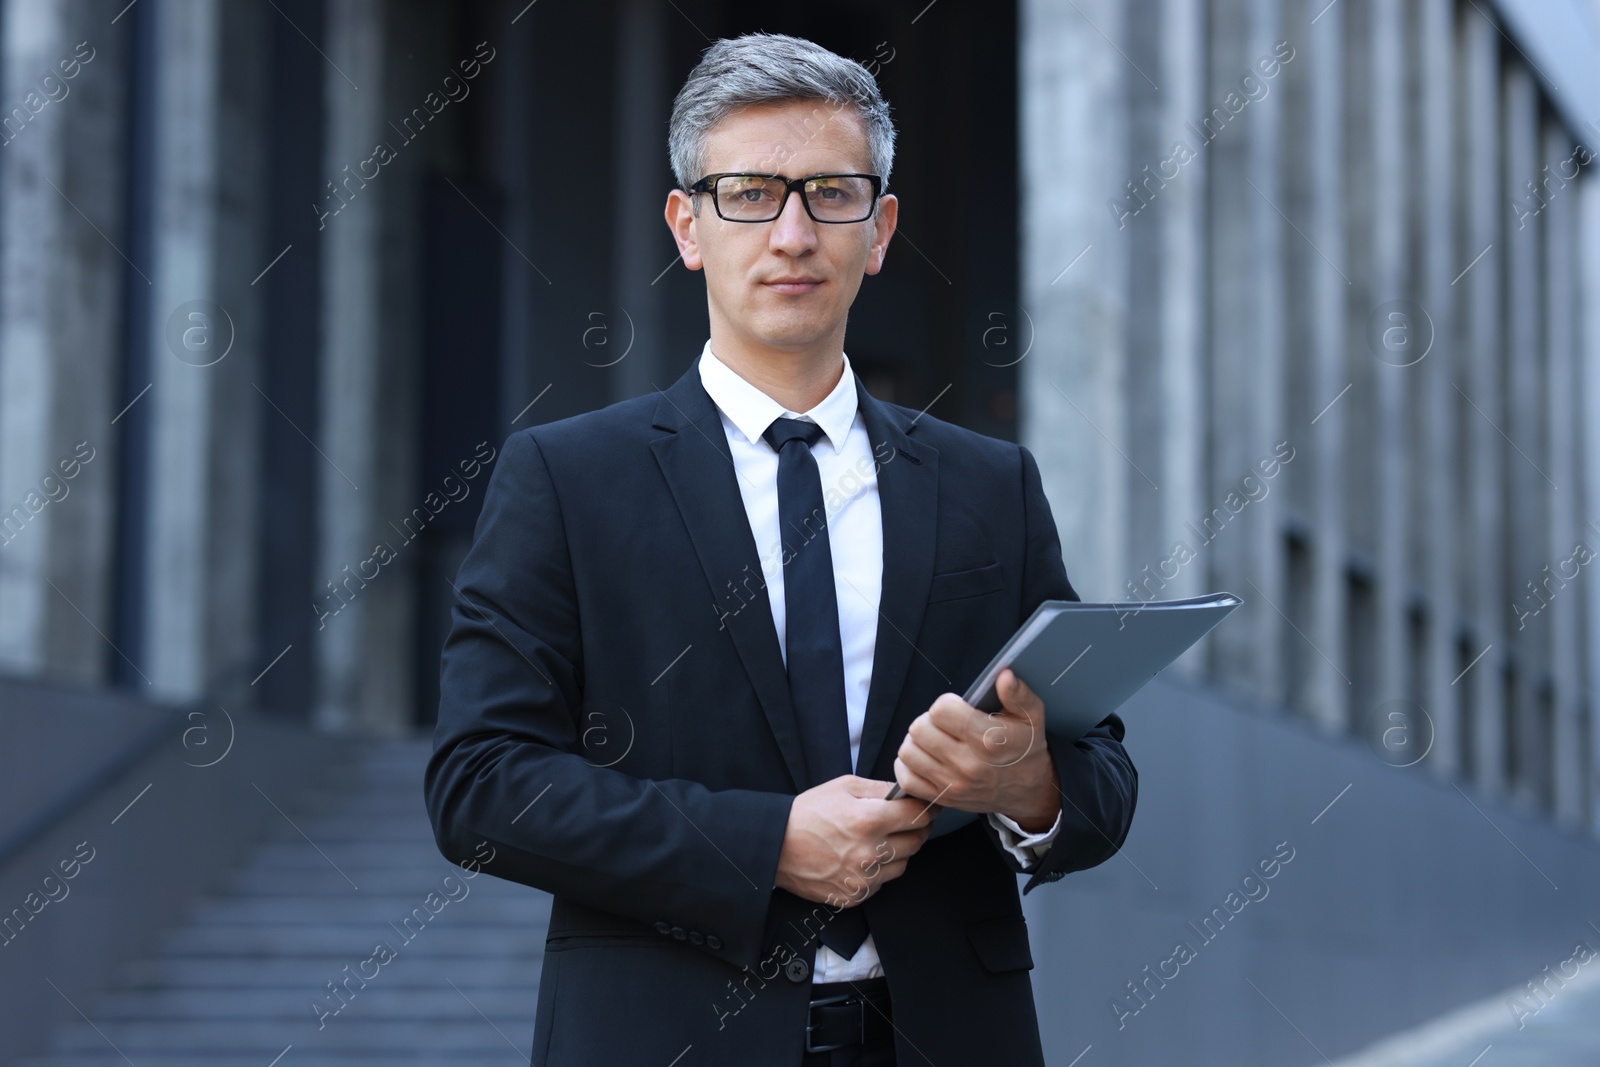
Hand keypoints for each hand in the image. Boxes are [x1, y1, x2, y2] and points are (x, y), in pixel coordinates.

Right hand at [774, 774, 941, 906]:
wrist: (776, 845)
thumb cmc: (808, 812)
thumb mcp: (844, 786)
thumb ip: (880, 788)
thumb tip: (907, 792)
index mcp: (869, 820)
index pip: (918, 815)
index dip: (927, 807)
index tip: (929, 805)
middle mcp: (870, 853)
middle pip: (916, 841)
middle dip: (917, 828)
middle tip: (908, 820)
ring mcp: (863, 878)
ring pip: (903, 864)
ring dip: (899, 851)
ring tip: (880, 839)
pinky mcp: (854, 896)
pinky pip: (882, 883)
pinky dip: (879, 870)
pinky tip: (862, 857)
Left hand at [892, 668, 1061, 832]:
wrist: (1030, 791)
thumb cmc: (1026, 749)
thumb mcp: (1032, 717)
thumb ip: (1018, 695)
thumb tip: (1005, 676)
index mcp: (989, 740)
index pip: (941, 711)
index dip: (945, 703)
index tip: (956, 707)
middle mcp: (968, 764)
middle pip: (919, 729)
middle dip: (928, 720)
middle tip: (943, 723)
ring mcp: (954, 784)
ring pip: (908, 753)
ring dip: (916, 741)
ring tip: (933, 738)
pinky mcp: (944, 799)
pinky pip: (907, 780)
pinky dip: (908, 767)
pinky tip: (924, 757)